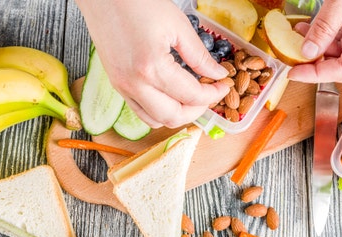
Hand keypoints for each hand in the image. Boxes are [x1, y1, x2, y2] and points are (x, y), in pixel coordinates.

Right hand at [75, 0, 228, 127]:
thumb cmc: (136, 3)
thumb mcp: (177, 25)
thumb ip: (199, 55)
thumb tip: (217, 74)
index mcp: (152, 68)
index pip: (191, 96)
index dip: (213, 94)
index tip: (224, 85)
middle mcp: (134, 84)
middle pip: (174, 117)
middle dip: (198, 109)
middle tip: (210, 93)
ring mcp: (122, 87)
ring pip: (156, 121)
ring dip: (178, 114)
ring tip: (192, 96)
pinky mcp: (117, 85)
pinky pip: (141, 111)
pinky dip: (159, 110)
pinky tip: (171, 94)